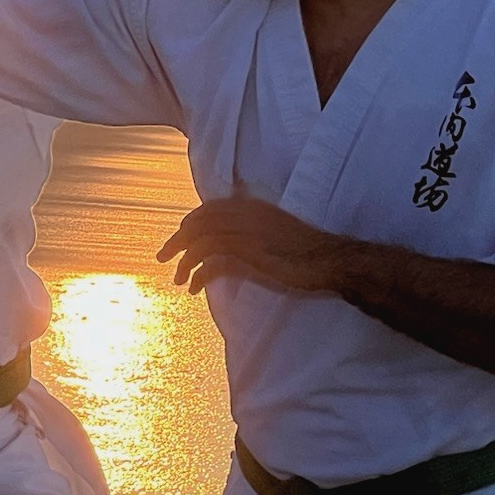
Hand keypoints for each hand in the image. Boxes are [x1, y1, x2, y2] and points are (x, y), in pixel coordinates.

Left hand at [157, 197, 352, 295]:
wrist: (331, 260)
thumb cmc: (308, 251)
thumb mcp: (274, 234)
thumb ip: (252, 232)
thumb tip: (229, 247)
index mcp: (253, 206)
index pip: (209, 208)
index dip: (190, 223)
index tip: (180, 238)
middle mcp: (247, 214)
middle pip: (199, 221)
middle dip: (177, 240)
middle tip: (163, 257)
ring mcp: (248, 232)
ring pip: (201, 239)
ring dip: (183, 260)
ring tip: (176, 278)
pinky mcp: (250, 253)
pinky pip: (212, 260)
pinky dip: (198, 274)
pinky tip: (194, 288)